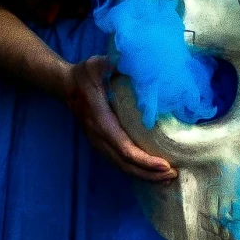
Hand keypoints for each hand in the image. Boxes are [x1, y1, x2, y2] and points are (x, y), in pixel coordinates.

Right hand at [62, 55, 176, 182]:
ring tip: (168, 176)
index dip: (145, 160)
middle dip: (150, 173)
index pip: (125, 148)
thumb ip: (115, 63)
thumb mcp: (98, 63)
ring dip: (145, 175)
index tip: (165, 164)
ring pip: (122, 166)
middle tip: (174, 174)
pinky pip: (120, 162)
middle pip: (126, 165)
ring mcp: (99, 143)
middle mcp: (99, 137)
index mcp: (101, 121)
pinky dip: (137, 169)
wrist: (66, 85)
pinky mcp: (102, 143)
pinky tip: (152, 171)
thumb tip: (139, 63)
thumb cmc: (85, 74)